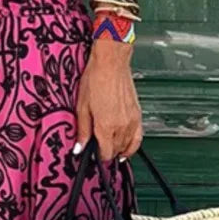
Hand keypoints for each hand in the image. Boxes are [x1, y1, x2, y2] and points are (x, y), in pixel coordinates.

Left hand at [73, 39, 142, 162]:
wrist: (111, 63)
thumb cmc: (96, 79)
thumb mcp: (82, 107)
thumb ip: (83, 131)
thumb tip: (80, 147)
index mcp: (106, 126)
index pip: (105, 153)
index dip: (97, 156)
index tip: (92, 153)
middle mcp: (121, 126)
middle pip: (115, 151)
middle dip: (106, 152)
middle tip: (98, 147)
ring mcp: (131, 121)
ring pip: (127, 146)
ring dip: (118, 149)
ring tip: (110, 146)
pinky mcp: (137, 115)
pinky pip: (138, 138)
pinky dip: (132, 146)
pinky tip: (126, 148)